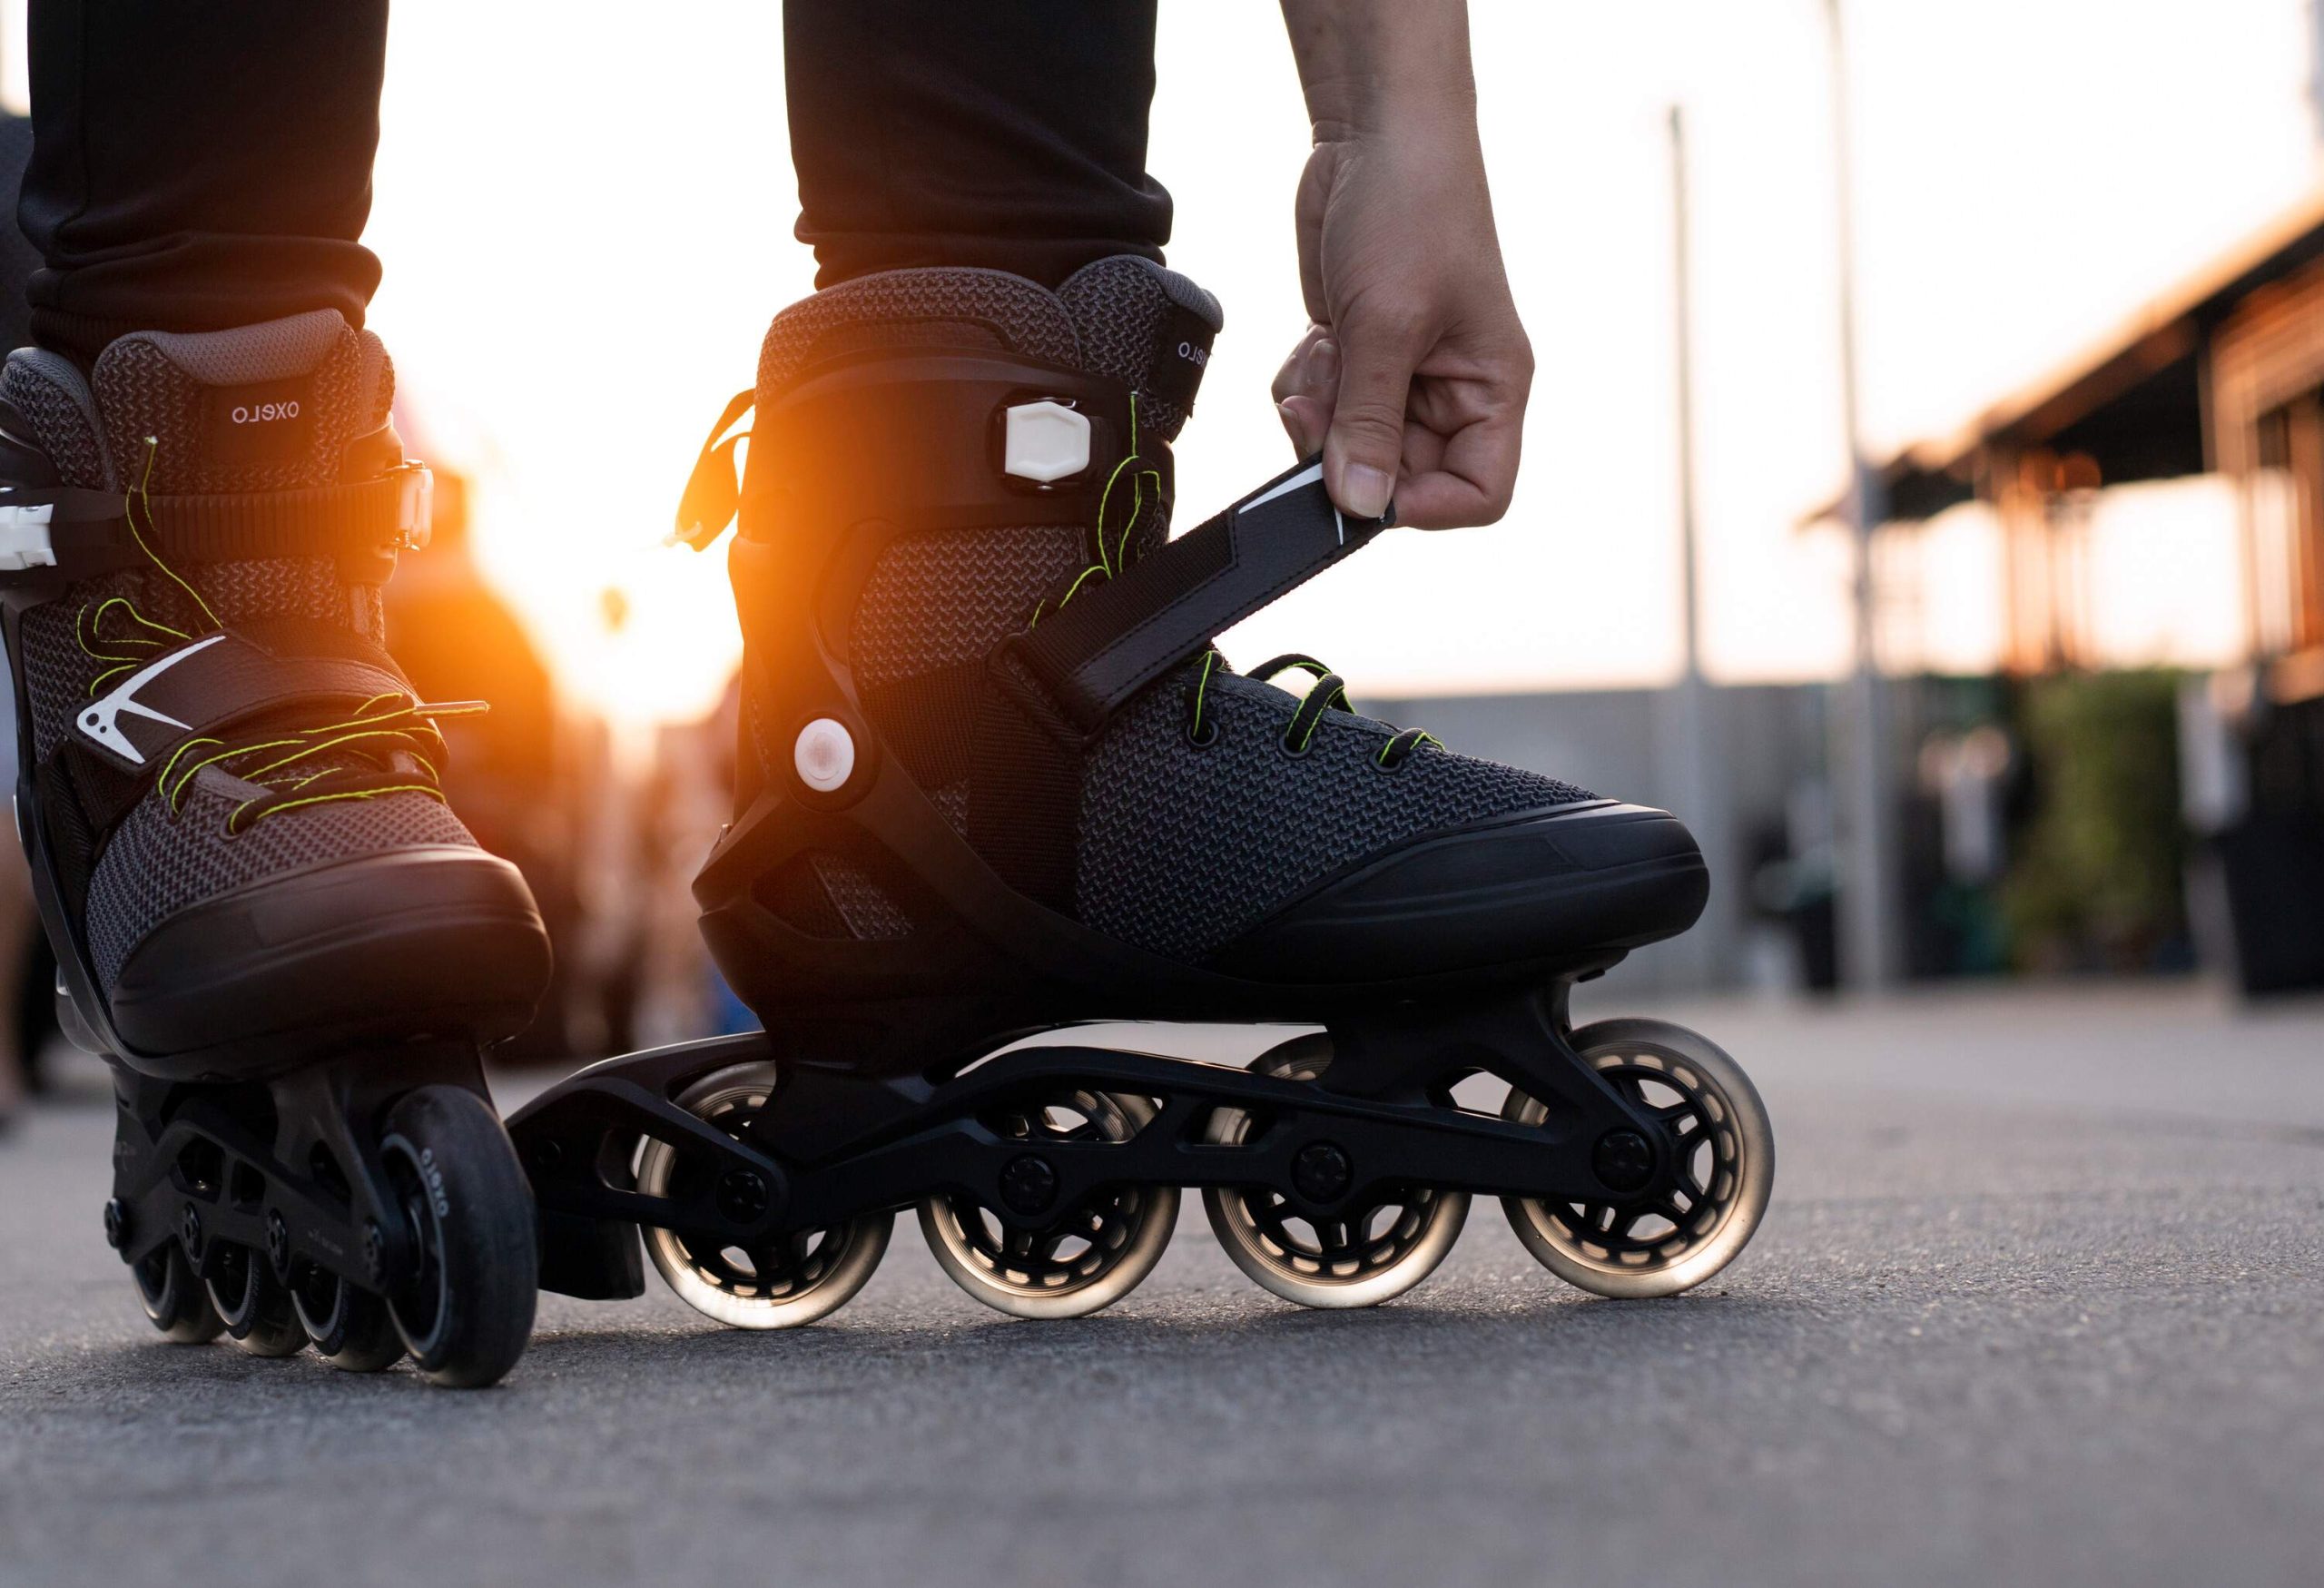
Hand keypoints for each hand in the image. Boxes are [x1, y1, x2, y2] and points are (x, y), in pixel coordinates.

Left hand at [1271, 131, 1531, 528]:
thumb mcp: (1387, 324)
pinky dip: (1304, 386)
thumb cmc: (1412, 212)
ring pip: (1348, 446)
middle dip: (1348, 448)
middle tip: (1318, 405)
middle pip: (1399, 475)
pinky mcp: (1357, 356)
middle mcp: (1452, 393)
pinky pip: (1321, 410)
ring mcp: (1401, 376)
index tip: (1366, 487)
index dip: (1424, 508)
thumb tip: (1361, 505)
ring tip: (1323, 355)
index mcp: (1492, 389)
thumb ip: (1370, 422)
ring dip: (1320, 413)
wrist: (1376, 135)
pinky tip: (1313, 338)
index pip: (1479, 492)